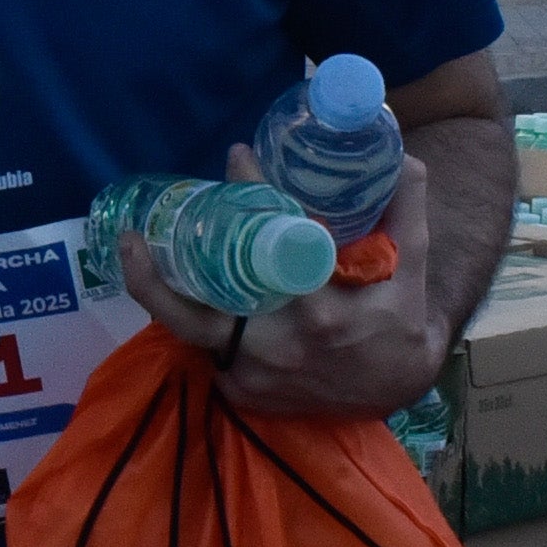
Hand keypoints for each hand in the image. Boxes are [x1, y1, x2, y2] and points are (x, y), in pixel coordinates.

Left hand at [121, 151, 449, 417]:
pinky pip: (206, 348)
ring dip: (157, 291)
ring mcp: (257, 372)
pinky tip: (173, 284)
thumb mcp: (411, 265)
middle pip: (205, 303)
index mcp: (320, 311)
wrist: (396, 390)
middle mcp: (279, 345)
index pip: (274, 244)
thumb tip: (398, 155)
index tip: (237, 157)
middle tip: (143, 228)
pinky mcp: (244, 390)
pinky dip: (190, 315)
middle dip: (167, 262)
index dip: (251, 195)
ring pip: (191, 329)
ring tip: (135, 248)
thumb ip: (404, 209)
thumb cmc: (400, 320)